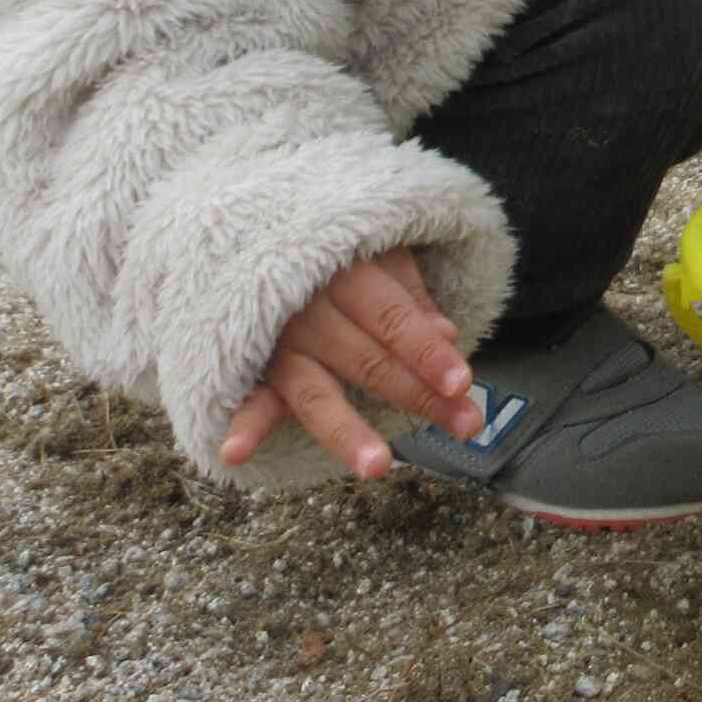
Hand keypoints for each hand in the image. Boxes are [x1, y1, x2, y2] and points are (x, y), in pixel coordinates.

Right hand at [218, 247, 479, 479]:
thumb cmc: (338, 249)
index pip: (393, 320)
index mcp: (345, 274)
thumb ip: (409, 295)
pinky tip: (236, 454)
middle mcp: (308, 310)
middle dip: (418, 396)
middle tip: (466, 426)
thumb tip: (447, 335)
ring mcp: (277, 343)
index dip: (427, 353)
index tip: (462, 384)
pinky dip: (244, 426)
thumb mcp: (380, 250)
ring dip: (346, 431)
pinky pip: (251, 400)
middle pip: (369, 362)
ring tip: (377, 466)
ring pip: (316, 393)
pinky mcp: (254, 368)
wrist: (258, 234)